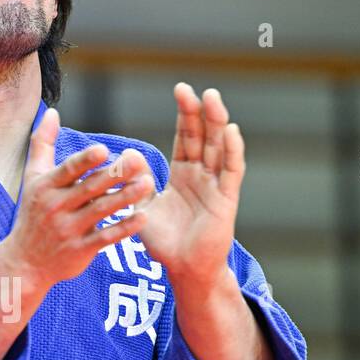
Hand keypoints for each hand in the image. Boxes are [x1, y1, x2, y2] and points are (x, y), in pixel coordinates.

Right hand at [3, 105, 155, 294]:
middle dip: (115, 174)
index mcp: (46, 187)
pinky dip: (125, 228)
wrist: (24, 263)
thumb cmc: (32, 214)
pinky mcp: (80, 251)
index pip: (67, 170)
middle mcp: (56, 207)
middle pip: (89, 188)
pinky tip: (145, 216)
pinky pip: (106, 238)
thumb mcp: (32, 178)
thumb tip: (51, 112)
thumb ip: (42, 144)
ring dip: (126, 197)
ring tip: (149, 183)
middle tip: (139, 160)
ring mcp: (68, 230)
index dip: (84, 161)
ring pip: (100, 211)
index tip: (103, 150)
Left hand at [112, 84, 244, 291]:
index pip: (186, 138)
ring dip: (217, 123)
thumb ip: (136, 181)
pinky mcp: (226, 200)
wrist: (183, 270)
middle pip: (204, 137)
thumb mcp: (143, 207)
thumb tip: (127, 154)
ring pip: (219, 148)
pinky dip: (232, 151)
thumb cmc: (164, 242)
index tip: (181, 90)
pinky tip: (230, 131)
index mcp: (184, 175)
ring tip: (212, 99)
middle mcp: (203, 176)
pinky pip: (232, 171)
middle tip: (191, 89)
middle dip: (199, 112)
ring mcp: (217, 186)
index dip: (185, 115)